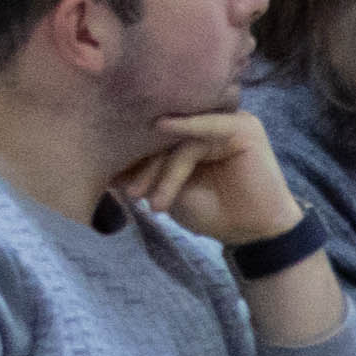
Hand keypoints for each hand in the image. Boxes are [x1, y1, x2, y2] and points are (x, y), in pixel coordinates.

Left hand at [124, 104, 299, 246]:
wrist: (250, 232)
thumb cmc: (213, 212)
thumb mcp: (170, 190)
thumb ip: (148, 170)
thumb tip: (106, 160)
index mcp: (193, 135)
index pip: (157, 137)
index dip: (135, 155)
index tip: (114, 180)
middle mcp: (210, 124)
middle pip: (167, 136)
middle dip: (147, 165)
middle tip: (133, 194)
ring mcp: (229, 123)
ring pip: (182, 139)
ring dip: (165, 170)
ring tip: (156, 203)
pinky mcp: (243, 128)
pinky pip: (207, 127)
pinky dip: (186, 126)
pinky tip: (162, 126)